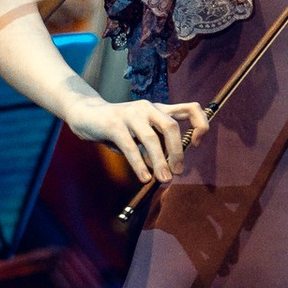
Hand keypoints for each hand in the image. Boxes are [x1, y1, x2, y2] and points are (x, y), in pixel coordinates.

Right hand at [71, 89, 206, 182]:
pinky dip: (139, 164)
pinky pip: (131, 147)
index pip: (190, 108)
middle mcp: (148, 108)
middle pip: (171, 126)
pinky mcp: (114, 124)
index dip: (200, 124)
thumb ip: (157, 146)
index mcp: (159, 109)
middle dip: (177, 152)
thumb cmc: (120, 128)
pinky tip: (144, 177)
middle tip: (177, 171)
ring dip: (160, 162)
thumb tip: (169, 169)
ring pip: (151, 139)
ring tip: (163, 179)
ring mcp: (131, 114)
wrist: (87, 115)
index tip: (196, 144)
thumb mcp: (142, 134)